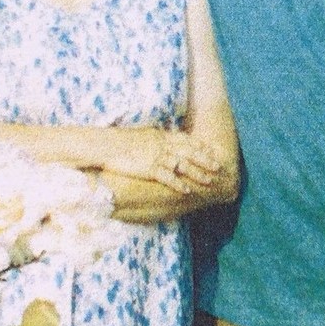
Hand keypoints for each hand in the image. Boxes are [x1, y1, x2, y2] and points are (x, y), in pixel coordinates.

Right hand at [105, 130, 224, 193]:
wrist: (106, 145)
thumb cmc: (121, 141)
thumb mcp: (142, 135)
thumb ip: (155, 138)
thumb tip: (162, 140)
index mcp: (160, 136)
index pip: (184, 140)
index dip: (198, 145)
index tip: (210, 149)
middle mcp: (162, 145)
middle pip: (188, 152)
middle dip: (204, 159)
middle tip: (218, 166)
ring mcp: (156, 157)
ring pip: (182, 165)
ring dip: (197, 173)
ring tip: (210, 180)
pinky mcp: (149, 168)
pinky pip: (167, 177)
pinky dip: (178, 183)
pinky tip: (187, 190)